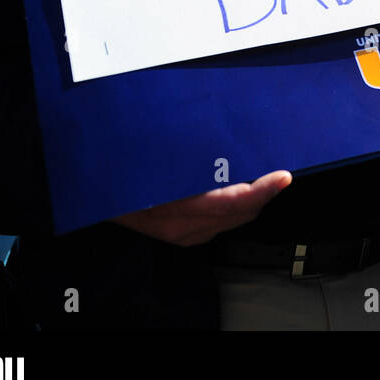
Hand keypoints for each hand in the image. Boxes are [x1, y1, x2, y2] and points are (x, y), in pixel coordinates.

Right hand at [110, 170, 291, 245]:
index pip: (231, 203)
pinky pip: (222, 224)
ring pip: (235, 221)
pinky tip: (239, 189)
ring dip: (252, 200)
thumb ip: (191, 157)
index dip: (261, 191)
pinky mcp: (184, 236)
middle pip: (240, 214)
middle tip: (277, 170)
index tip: (282, 177)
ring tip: (262, 176)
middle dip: (264, 194)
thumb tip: (225, 143)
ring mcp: (183, 234)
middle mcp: (181, 226)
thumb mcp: (156, 160)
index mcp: (174, 207)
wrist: (97, 191)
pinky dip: (237, 208)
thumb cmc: (124, 170)